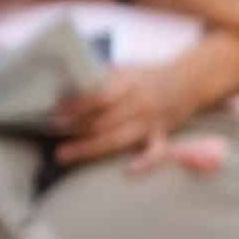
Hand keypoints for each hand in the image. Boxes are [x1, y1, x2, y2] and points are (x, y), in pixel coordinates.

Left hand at [51, 53, 238, 172]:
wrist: (189, 81)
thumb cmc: (147, 75)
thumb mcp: (123, 68)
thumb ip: (99, 78)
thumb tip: (64, 87)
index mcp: (128, 82)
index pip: (98, 95)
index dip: (75, 106)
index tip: (53, 112)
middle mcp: (139, 103)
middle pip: (103, 120)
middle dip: (74, 129)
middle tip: (49, 135)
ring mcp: (151, 121)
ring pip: (118, 138)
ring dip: (89, 148)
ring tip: (65, 155)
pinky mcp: (162, 135)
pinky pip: (156, 152)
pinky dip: (146, 162)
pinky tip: (128, 171)